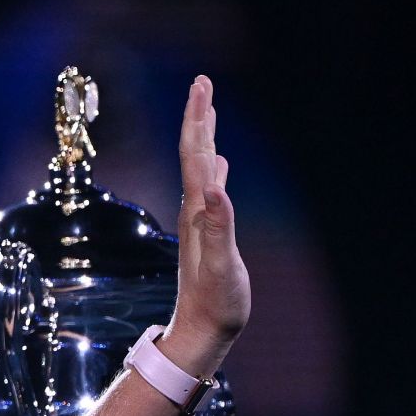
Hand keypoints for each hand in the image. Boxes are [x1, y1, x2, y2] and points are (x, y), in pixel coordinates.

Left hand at [168, 75, 250, 349]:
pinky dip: (214, 169)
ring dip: (204, 137)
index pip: (196, 154)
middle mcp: (194, 210)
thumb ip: (218, 226)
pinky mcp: (208, 233)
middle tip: (202, 82)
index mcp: (197, 211)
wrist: (200, 333)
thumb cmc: (215, 305)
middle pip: (193, 154)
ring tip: (208, 113)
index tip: (201, 84)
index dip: (199, 117)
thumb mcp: (222, 266)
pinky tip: (218, 166)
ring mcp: (200, 221)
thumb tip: (214, 187)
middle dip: (199, 116)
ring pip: (200, 169)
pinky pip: (210, 190)